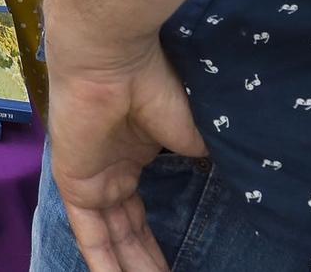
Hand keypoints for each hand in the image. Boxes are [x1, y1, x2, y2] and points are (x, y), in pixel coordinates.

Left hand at [40, 0, 208, 271]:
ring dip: (132, 266)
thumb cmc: (157, 85)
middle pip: (129, 229)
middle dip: (147, 261)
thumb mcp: (192, 134)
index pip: (142, 212)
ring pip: (113, 238)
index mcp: (133, 155)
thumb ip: (202, 162)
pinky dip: (103, 261)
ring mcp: (91, 177)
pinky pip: (90, 234)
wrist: (114, 59)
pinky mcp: (75, 183)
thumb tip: (236, 184)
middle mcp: (109, 169)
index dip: (158, 242)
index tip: (180, 263)